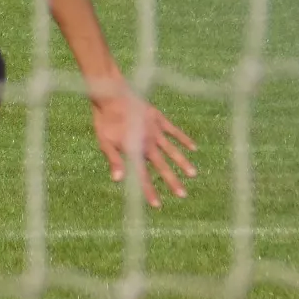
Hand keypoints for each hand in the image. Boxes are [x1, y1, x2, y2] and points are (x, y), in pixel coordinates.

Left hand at [89, 89, 196, 208]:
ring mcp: (155, 130)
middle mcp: (147, 143)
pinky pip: (174, 131)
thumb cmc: (104, 120)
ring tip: (193, 174)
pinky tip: (193, 147)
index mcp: (133, 150)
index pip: (142, 175)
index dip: (149, 191)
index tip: (157, 205)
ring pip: (171, 150)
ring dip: (182, 162)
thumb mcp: (104, 142)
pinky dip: (183, 139)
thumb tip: (118, 180)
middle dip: (172, 181)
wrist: (111, 94)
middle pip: (162, 166)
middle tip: (183, 195)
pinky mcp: (158, 118)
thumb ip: (114, 160)